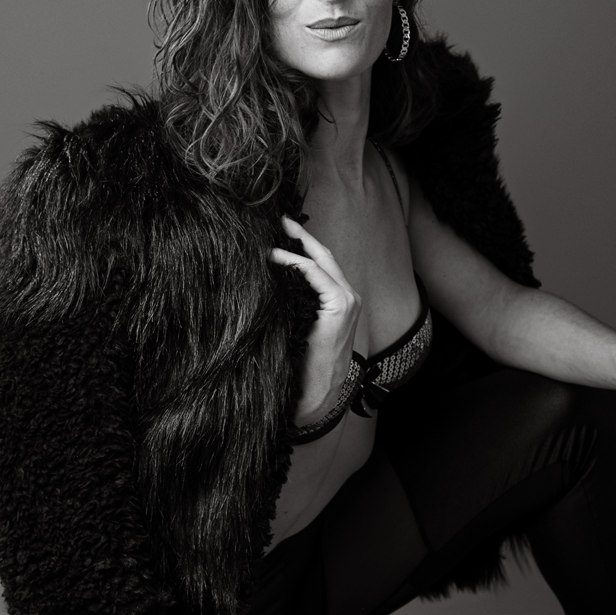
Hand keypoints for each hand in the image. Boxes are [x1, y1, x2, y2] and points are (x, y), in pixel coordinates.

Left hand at [269, 217, 361, 427]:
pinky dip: (297, 264)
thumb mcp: (298, 327)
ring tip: (274, 233)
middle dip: (301, 235)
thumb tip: (266, 283)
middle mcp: (348, 297)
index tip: (279, 234)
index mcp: (340, 301)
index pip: (321, 264)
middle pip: (324, 255)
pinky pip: (318, 276)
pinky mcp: (341, 307)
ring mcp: (348, 301)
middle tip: (280, 219)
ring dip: (296, 245)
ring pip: (321, 261)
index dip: (301, 246)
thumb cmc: (303, 365)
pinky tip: (277, 258)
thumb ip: (293, 303)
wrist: (317, 394)